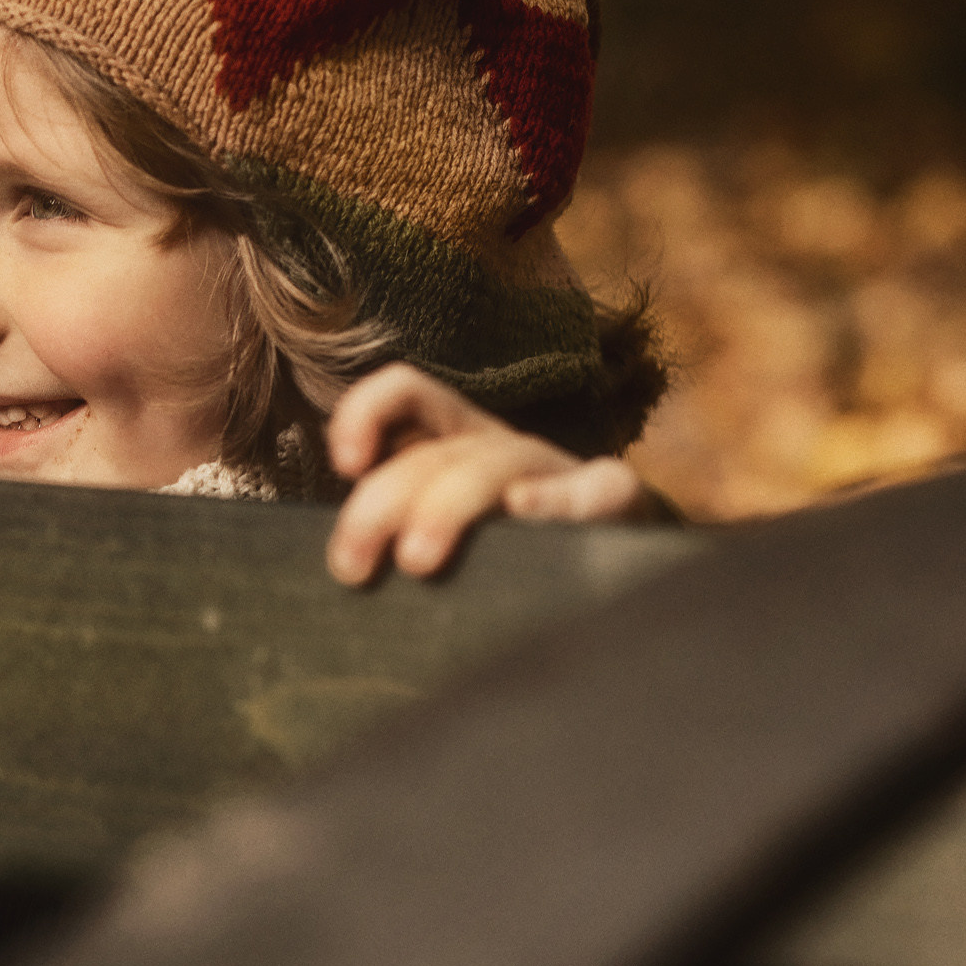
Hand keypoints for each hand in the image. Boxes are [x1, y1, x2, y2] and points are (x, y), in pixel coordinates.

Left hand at [324, 363, 653, 583]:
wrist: (625, 571)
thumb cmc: (510, 560)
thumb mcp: (442, 541)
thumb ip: (394, 536)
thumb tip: (341, 568)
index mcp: (456, 446)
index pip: (407, 394)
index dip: (366, 412)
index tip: (344, 465)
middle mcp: (502, 448)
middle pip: (436, 451)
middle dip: (382, 503)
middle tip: (353, 567)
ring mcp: (558, 472)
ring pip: (494, 466)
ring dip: (447, 506)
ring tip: (417, 560)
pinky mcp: (614, 502)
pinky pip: (598, 488)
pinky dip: (559, 498)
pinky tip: (524, 510)